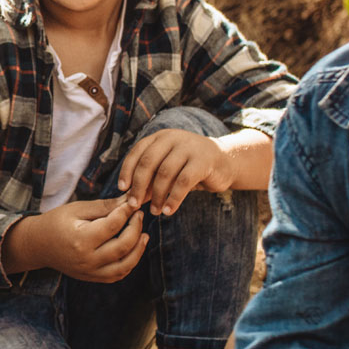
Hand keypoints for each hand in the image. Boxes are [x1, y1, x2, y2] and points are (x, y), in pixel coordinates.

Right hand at [26, 198, 146, 281]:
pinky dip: (130, 263)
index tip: (133, 203)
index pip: (113, 225)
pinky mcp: (92, 278)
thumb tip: (129, 200)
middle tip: (139, 215)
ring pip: (125, 265)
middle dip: (136, 228)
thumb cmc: (57, 222)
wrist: (38, 245)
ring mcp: (90, 272)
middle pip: (123, 246)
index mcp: (81, 239)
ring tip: (144, 235)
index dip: (127, 212)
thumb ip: (104, 206)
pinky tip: (133, 249)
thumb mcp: (77, 209)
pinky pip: (118, 275)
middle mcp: (87, 259)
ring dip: (139, 249)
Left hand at [117, 129, 236, 214]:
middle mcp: (173, 138)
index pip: (137, 152)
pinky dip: (173, 198)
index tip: (122, 189)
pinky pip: (183, 182)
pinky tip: (169, 210)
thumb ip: (151, 179)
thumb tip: (130, 198)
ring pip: (165, 173)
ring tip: (155, 211)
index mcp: (160, 137)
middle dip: (139, 185)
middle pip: (148, 162)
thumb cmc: (190, 167)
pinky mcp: (203, 161)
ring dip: (157, 195)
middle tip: (134, 205)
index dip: (127, 171)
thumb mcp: (168, 170)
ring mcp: (189, 147)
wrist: (226, 162)